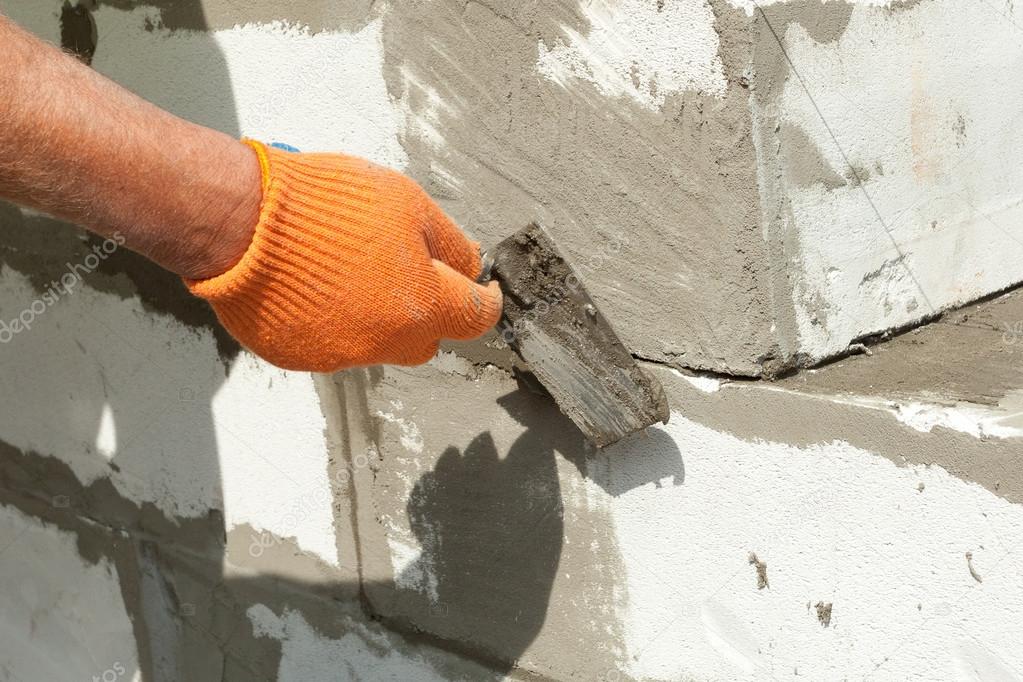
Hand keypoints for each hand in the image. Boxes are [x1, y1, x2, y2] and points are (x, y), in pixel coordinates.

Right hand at [186, 140, 501, 371]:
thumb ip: (448, 242)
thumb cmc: (324, 205)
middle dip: (430, 311)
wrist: (241, 222)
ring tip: (351, 269)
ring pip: (380, 342)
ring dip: (380, 315)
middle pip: (428, 338)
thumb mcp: (406, 203)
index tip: (486, 289)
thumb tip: (471, 265)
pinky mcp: (301, 357)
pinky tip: (316, 284)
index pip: (475, 316)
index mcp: (422, 303)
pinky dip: (336, 320)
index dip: (487, 300)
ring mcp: (341, 354)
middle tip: (413, 274)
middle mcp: (386, 341)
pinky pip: (334, 344)